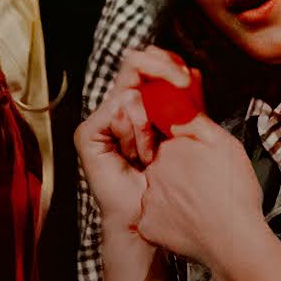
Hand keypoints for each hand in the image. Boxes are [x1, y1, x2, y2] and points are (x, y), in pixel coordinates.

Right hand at [78, 48, 195, 234]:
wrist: (160, 217)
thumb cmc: (178, 182)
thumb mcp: (190, 132)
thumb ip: (187, 102)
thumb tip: (190, 71)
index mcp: (147, 104)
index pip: (150, 63)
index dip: (167, 62)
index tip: (187, 78)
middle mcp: (123, 107)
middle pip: (135, 64)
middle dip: (161, 72)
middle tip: (181, 85)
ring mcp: (105, 119)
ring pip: (131, 92)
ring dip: (149, 124)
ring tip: (150, 154)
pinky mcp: (89, 133)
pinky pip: (116, 109)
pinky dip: (133, 131)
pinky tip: (136, 156)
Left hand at [128, 118, 265, 267]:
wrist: (234, 240)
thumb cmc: (235, 194)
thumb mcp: (226, 145)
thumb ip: (198, 123)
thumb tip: (179, 111)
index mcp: (171, 150)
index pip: (170, 143)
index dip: (186, 153)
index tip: (198, 164)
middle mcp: (154, 172)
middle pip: (161, 167)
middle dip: (177, 175)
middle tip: (202, 187)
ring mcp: (148, 200)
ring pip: (157, 193)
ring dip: (172, 198)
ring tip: (198, 207)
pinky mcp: (148, 226)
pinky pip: (154, 219)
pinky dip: (167, 222)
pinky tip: (187, 223)